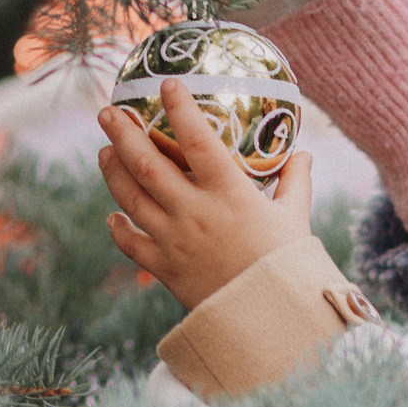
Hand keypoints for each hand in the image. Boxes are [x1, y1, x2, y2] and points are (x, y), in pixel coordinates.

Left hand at [99, 79, 314, 311]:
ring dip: (112, 170)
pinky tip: (113, 215)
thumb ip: (295, 183)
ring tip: (105, 150)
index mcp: (229, 193)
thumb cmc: (287, 267)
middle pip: (146, 163)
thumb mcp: (296, 220)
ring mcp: (173, 239)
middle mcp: (194, 211)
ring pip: (130, 197)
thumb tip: (302, 155)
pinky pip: (131, 243)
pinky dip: (118, 228)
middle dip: (122, 133)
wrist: (270, 321)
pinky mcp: (164, 267)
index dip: (180, 108)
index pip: (197, 139)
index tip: (168, 85)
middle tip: (108, 112)